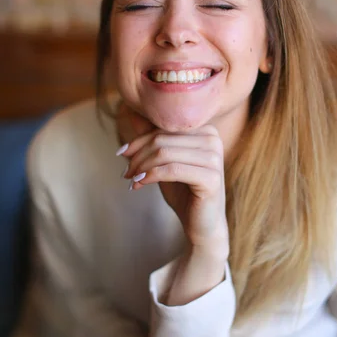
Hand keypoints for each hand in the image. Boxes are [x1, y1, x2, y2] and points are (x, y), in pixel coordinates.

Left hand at [120, 123, 228, 253]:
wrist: (202, 224)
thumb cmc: (183, 191)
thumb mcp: (165, 161)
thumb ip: (153, 137)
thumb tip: (133, 113)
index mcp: (205, 130)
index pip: (163, 127)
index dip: (139, 140)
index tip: (121, 153)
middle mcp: (213, 140)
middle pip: (162, 139)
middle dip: (138, 155)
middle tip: (126, 172)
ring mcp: (214, 158)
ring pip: (164, 154)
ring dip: (142, 167)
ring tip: (131, 179)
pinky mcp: (211, 178)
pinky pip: (171, 170)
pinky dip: (151, 176)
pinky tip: (140, 184)